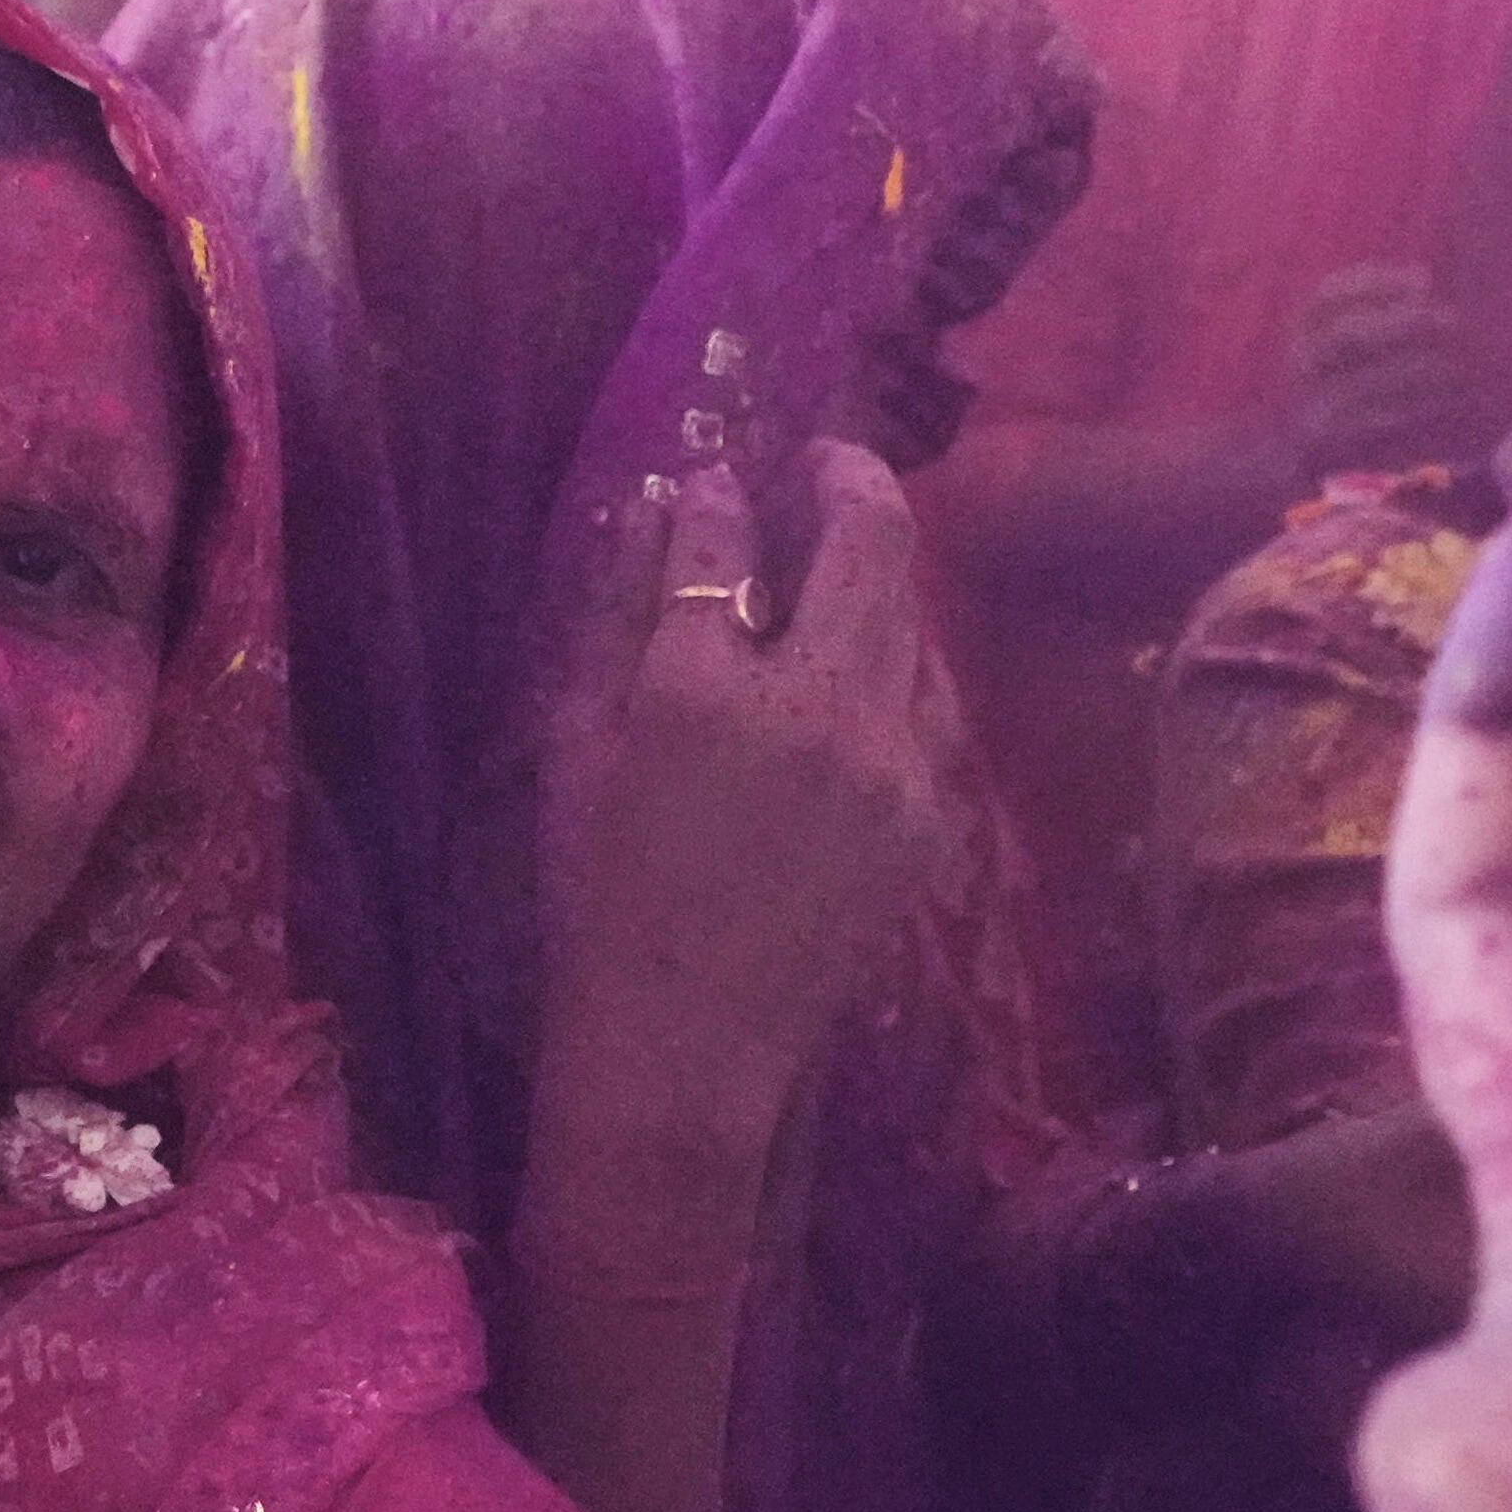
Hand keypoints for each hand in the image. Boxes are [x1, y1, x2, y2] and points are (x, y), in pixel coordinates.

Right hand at [541, 448, 956, 1165]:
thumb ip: (619, 620)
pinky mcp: (932, 812)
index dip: (715, 492)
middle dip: (845, 477)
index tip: (712, 479)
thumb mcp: (578, 748)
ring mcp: (895, 762)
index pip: (721, 540)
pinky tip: (846, 689)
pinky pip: (922, 702)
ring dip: (874, 578)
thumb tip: (662, 512)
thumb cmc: (599, 898)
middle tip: (818, 464)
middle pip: (871, 539)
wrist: (685, 1046)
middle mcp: (818, 708)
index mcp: (703, 693)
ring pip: (913, 617)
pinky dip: (887, 670)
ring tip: (829, 579)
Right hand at [1282, 261, 1480, 484]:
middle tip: (1449, 319)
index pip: (1329, 297)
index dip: (1375, 284)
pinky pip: (1379, 423)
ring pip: (1365, 382)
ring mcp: (1315, 404)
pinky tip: (1449, 400)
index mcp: (1303, 333)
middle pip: (1348, 335)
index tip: (1425, 280)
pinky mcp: (1334, 443)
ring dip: (1415, 369)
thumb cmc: (1344, 377)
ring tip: (1455, 365)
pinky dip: (1417, 409)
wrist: (1301, 447)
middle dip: (1402, 322)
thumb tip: (1423, 277)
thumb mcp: (1347, 340)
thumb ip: (1378, 307)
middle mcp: (1302, 366)